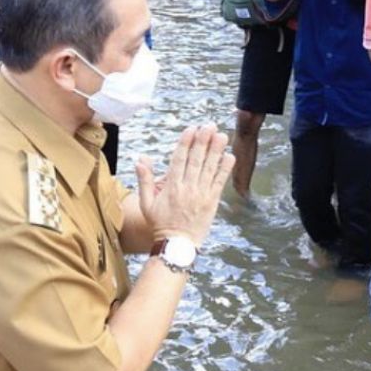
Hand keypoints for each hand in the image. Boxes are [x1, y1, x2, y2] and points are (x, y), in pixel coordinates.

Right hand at [136, 124, 233, 245]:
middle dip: (203, 141)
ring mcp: (201, 194)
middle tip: (209, 125)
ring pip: (209, 168)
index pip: (179, 159)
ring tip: (222, 135)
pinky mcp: (212, 202)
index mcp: (171, 186)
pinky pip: (219, 182)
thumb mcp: (146, 203)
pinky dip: (225, 169)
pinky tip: (230, 156)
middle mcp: (187, 188)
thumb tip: (140, 159)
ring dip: (217, 150)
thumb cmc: (160, 224)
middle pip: (196, 160)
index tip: (191, 128)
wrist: (177, 245)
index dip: (186, 142)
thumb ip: (144, 180)